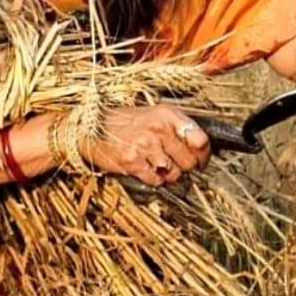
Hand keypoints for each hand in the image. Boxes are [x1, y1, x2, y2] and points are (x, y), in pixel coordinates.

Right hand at [79, 104, 212, 185]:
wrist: (91, 128)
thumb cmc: (127, 123)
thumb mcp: (155, 115)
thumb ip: (178, 128)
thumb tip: (201, 149)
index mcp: (168, 114)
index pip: (201, 140)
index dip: (204, 155)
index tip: (201, 161)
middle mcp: (159, 128)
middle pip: (189, 161)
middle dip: (185, 168)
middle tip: (174, 165)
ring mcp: (145, 145)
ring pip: (174, 174)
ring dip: (168, 175)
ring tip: (157, 166)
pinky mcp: (132, 161)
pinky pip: (156, 181)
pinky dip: (154, 180)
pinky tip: (146, 170)